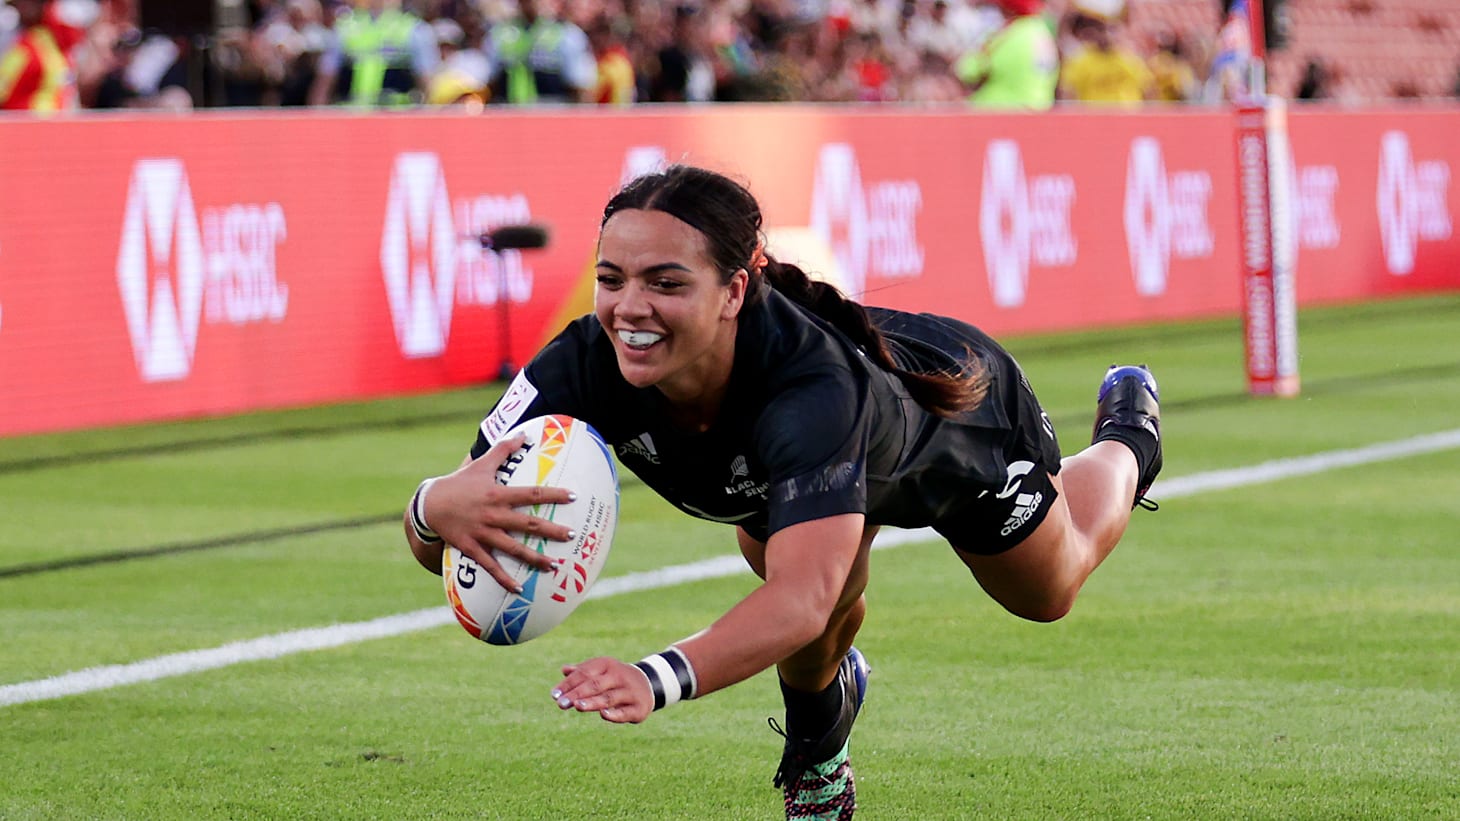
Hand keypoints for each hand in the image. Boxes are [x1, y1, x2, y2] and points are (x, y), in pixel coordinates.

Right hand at [424, 434, 575, 591]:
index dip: (554, 494)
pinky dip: (504, 578)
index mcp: (498, 494)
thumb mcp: (481, 464)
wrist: (429, 504)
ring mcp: (483, 533)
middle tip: (572, 535)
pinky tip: (518, 589)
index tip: (573, 496)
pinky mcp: (471, 548)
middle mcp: (493, 514)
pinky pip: (490, 566)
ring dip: (534, 558)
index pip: (532, 493)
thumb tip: (524, 434)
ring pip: (513, 548)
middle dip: (551, 530)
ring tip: (554, 566)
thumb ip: (504, 449)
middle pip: (528, 523)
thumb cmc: (459, 483)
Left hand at [552, 657, 653, 723]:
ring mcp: (630, 691)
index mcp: (607, 665)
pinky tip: (603, 715)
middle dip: (577, 694)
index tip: (554, 695)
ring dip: (593, 702)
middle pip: (595, 684)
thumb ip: (582, 672)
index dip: (568, 684)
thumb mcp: (601, 671)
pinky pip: (625, 711)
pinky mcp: (639, 707)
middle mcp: (619, 676)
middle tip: (561, 704)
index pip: (584, 673)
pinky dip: (614, 714)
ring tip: (577, 706)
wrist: (649, 683)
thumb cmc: (616, 678)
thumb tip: (564, 670)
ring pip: (609, 697)